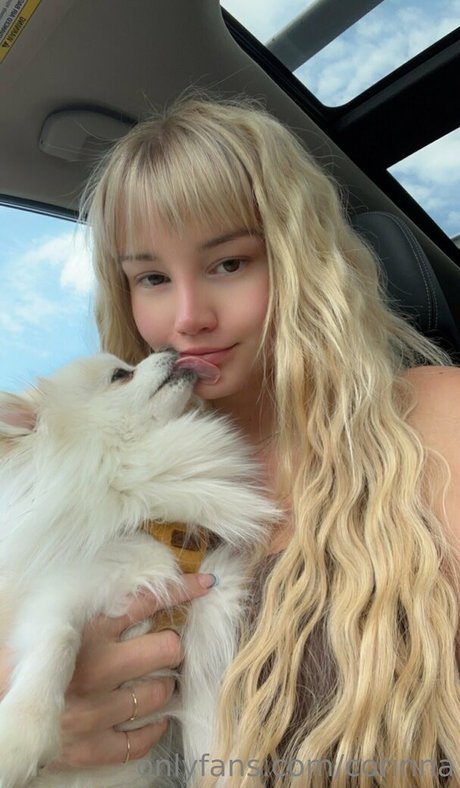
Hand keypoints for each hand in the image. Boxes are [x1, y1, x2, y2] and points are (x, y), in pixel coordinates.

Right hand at [40, 572, 214, 770]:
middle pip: (167, 649)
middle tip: (165, 646)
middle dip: (171, 645)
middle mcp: (95, 670)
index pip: (146, 601)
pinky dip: (154, 727)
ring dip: (164, 684)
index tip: (206, 584)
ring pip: (159, 693)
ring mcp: (94, 712)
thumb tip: (128, 586)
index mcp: (85, 631)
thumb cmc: (21, 653)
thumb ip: (88, 601)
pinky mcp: (89, 748)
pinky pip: (140, 741)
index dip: (181, 590)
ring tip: (157, 680)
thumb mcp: (50, 616)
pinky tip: (154, 717)